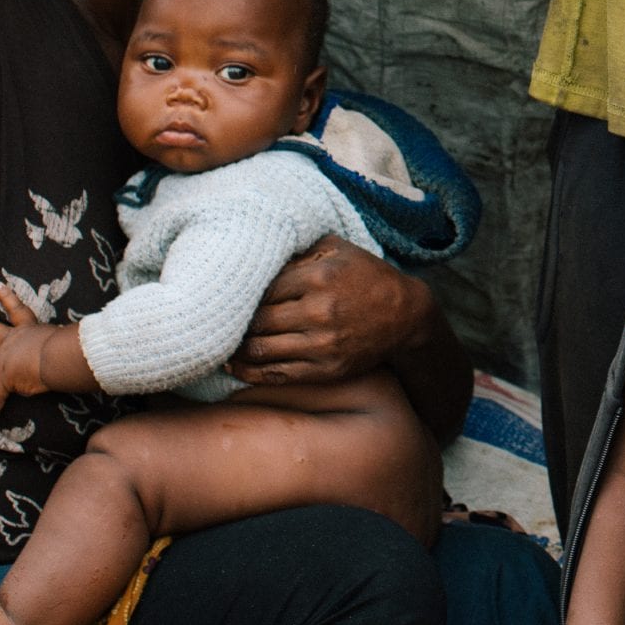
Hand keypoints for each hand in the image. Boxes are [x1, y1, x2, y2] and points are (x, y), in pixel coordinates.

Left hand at [0, 283, 59, 420]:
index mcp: (28, 329)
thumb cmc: (69, 344)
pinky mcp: (4, 379)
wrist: (58, 357)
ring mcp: (4, 360)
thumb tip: (48, 364)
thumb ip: (56, 346)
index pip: (16, 309)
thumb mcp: (63, 339)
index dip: (6, 297)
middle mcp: (12, 342)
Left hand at [231, 237, 428, 384]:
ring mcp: (323, 344)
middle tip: (219, 322)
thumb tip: (260, 254)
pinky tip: (235, 367)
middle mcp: (319, 312)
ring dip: (237, 349)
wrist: (406, 316)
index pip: (263, 289)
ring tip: (221, 345)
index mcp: (319, 278)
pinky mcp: (326, 370)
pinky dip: (250, 373)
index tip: (230, 297)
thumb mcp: (340, 249)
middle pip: (258, 320)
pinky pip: (277, 374)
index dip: (244, 295)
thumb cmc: (368, 277)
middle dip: (236, 323)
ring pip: (261, 349)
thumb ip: (301, 250)